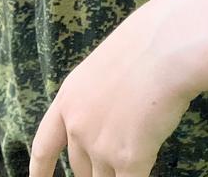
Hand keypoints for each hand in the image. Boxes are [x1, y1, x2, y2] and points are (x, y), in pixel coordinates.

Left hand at [28, 0, 203, 176]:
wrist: (167, 46)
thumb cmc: (147, 43)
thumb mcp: (106, 65)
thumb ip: (100, 96)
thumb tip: (112, 116)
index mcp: (69, 99)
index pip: (45, 145)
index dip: (40, 168)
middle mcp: (77, 125)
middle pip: (81, 167)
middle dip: (97, 168)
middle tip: (119, 154)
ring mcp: (100, 145)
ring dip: (119, 173)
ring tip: (139, 150)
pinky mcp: (128, 159)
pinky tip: (146, 164)